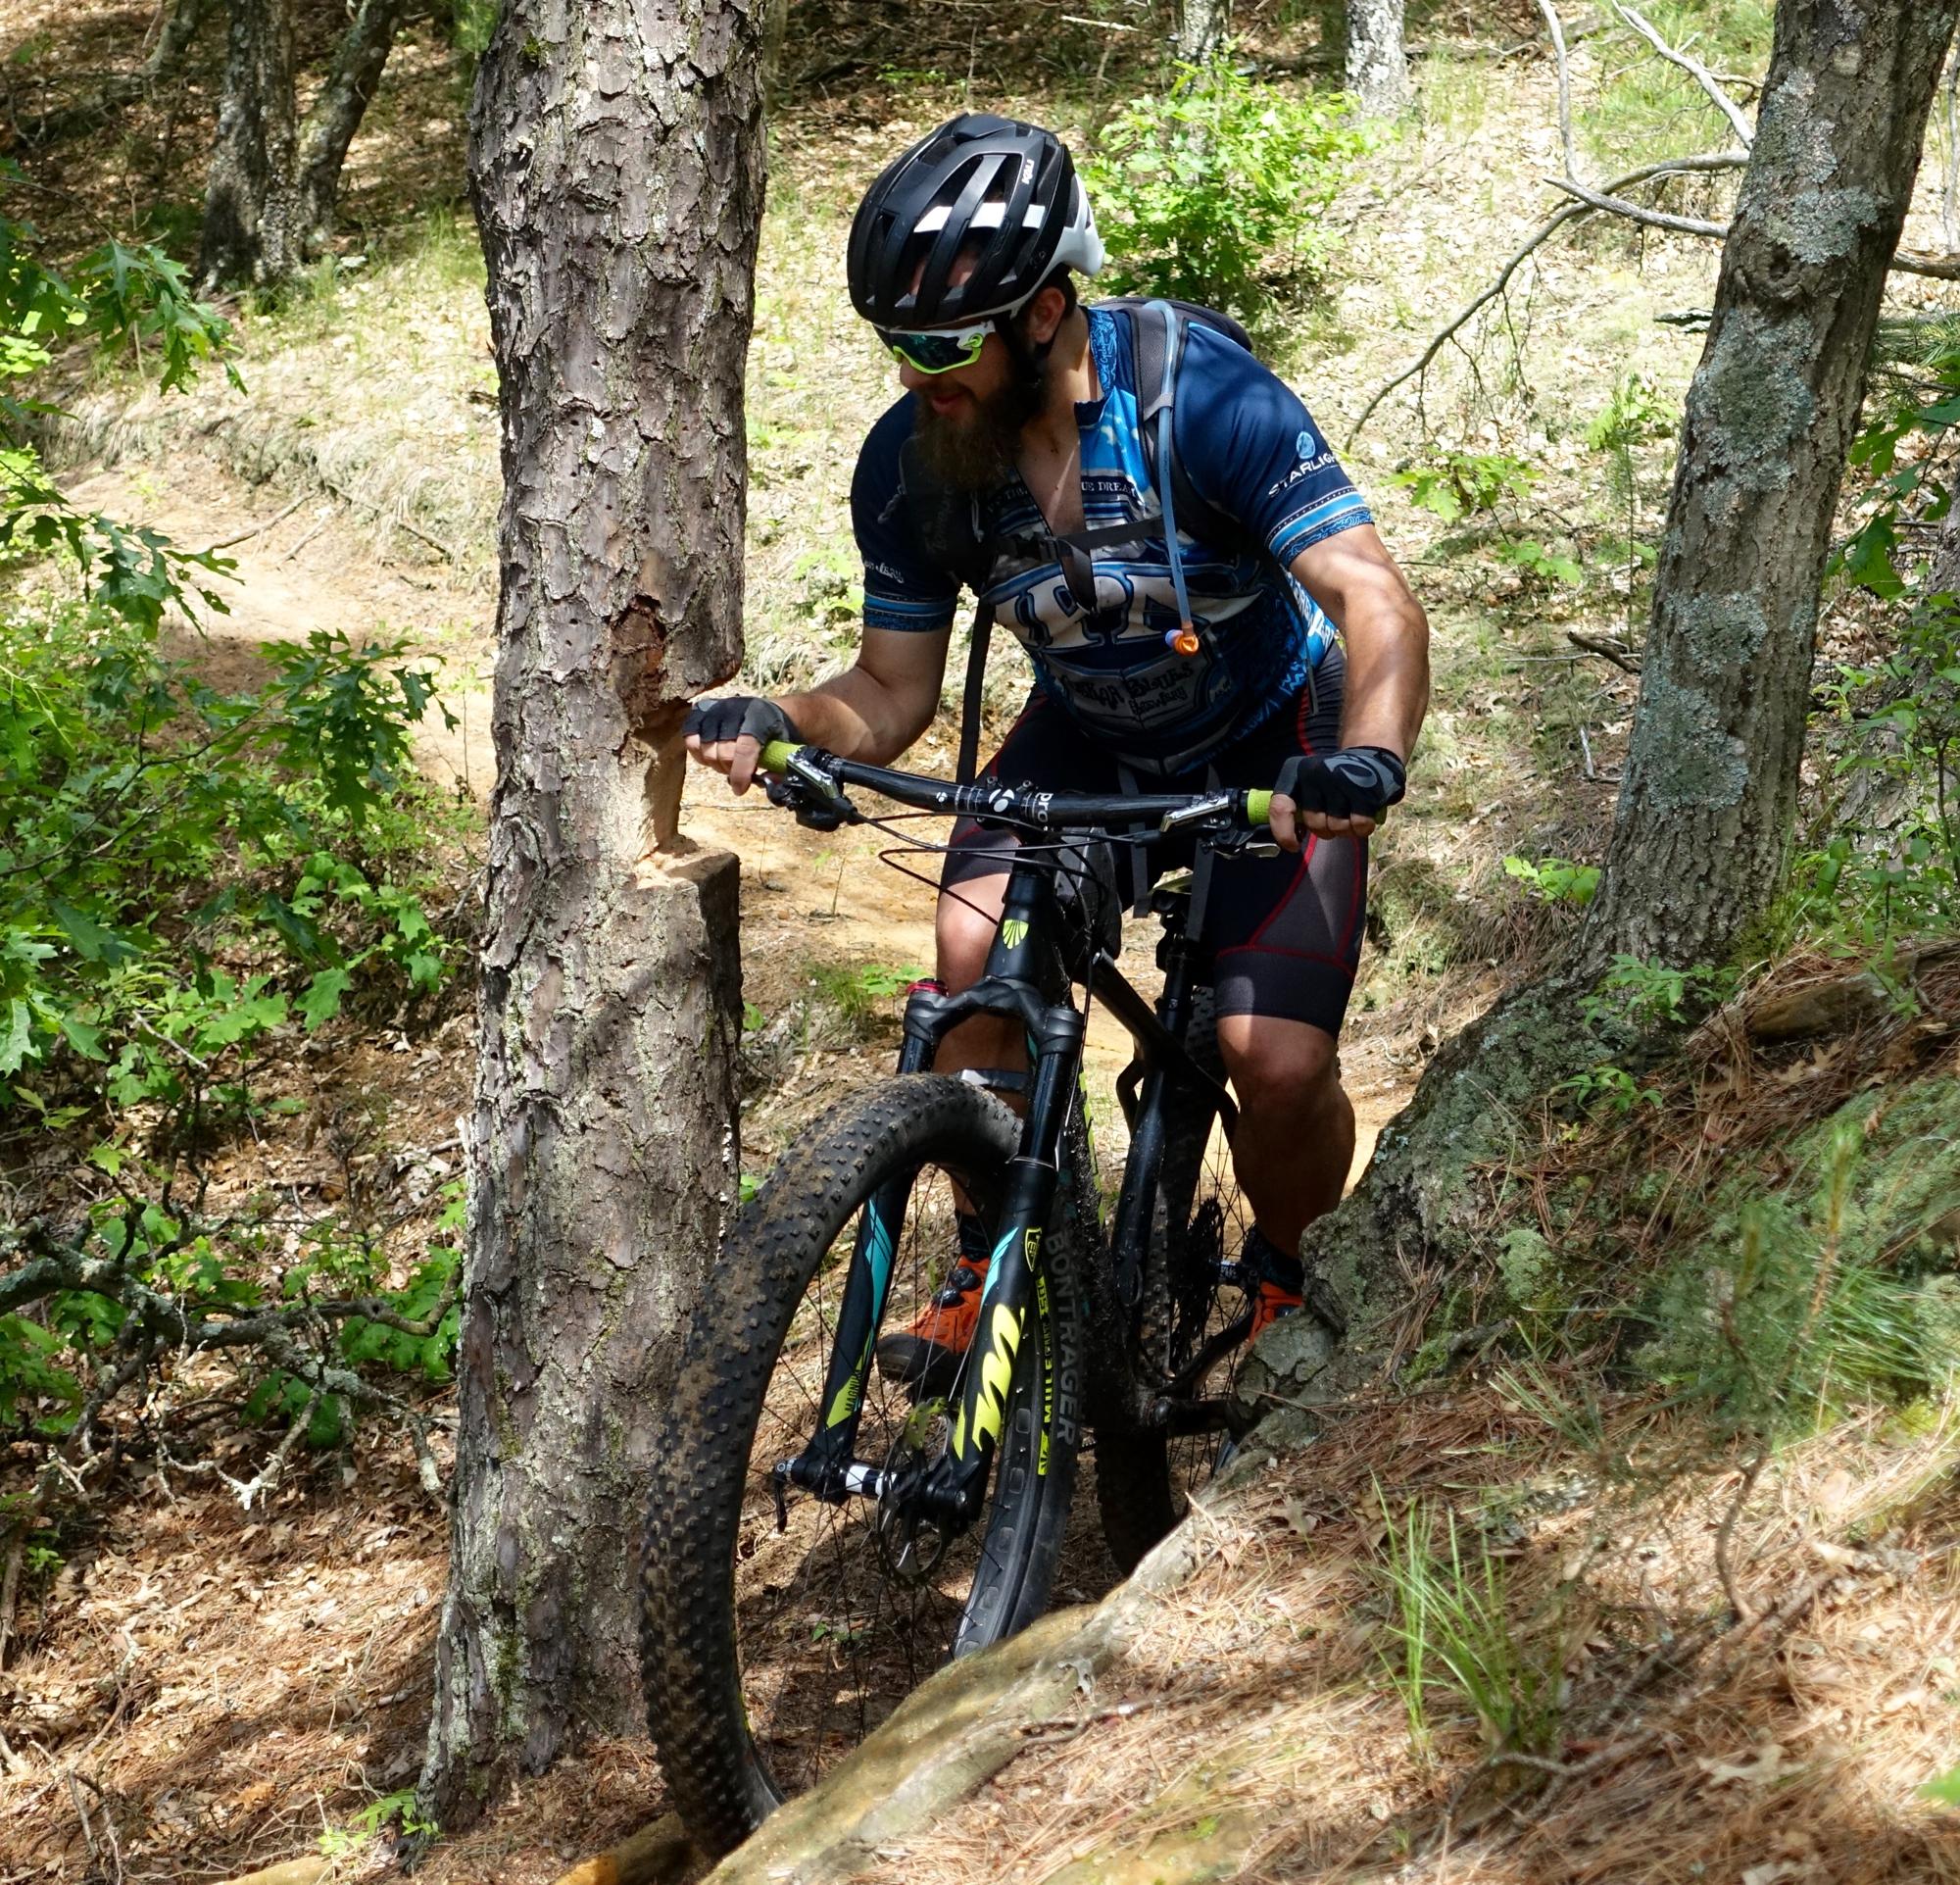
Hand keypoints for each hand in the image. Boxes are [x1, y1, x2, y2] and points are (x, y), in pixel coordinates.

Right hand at [683, 696, 801, 794]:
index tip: (741, 789)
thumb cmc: (778, 735)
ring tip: (726, 765)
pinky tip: (711, 756)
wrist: (771, 712)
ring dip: (714, 763)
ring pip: (703, 746)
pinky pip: (690, 737)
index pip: (744, 748)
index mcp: (760, 716)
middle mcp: (735, 708)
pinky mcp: (702, 711)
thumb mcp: (787, 750)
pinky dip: (698, 752)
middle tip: (739, 774)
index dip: (740, 773)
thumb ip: (779, 768)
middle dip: (729, 770)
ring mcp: (716, 708)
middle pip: (722, 751)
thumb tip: (768, 782)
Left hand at [1269, 746, 1404, 851]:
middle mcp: (1315, 773)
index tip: (1294, 846)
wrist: (1372, 757)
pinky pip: (1359, 826)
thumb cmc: (1335, 778)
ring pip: (1337, 828)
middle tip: (1335, 819)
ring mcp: (1341, 781)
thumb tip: (1292, 838)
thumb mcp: (1308, 784)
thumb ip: (1296, 807)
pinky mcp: (1365, 790)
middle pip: (1315, 824)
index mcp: (1295, 771)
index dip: (1284, 833)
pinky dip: (1362, 829)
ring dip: (1345, 830)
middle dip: (1325, 830)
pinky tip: (1364, 817)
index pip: (1279, 808)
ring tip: (1351, 814)